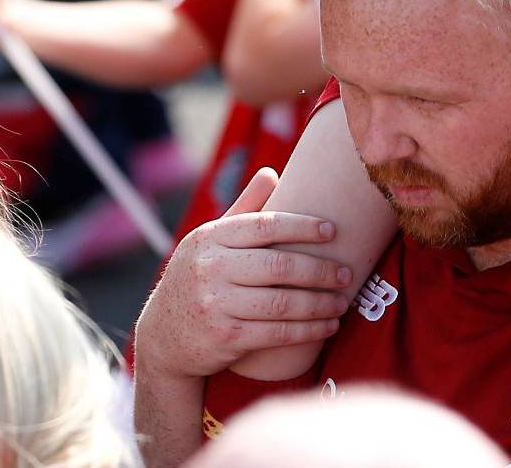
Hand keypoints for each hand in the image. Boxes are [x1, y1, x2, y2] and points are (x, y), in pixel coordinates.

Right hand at [132, 167, 351, 382]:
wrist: (163, 337)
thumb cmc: (197, 278)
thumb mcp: (210, 241)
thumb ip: (243, 208)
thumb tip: (272, 172)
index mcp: (211, 238)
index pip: (265, 225)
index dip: (302, 226)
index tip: (332, 231)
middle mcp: (211, 268)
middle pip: (279, 265)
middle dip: (320, 270)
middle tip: (347, 273)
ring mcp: (216, 304)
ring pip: (282, 302)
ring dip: (320, 304)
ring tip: (342, 302)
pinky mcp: (225, 338)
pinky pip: (276, 333)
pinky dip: (308, 330)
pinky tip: (327, 326)